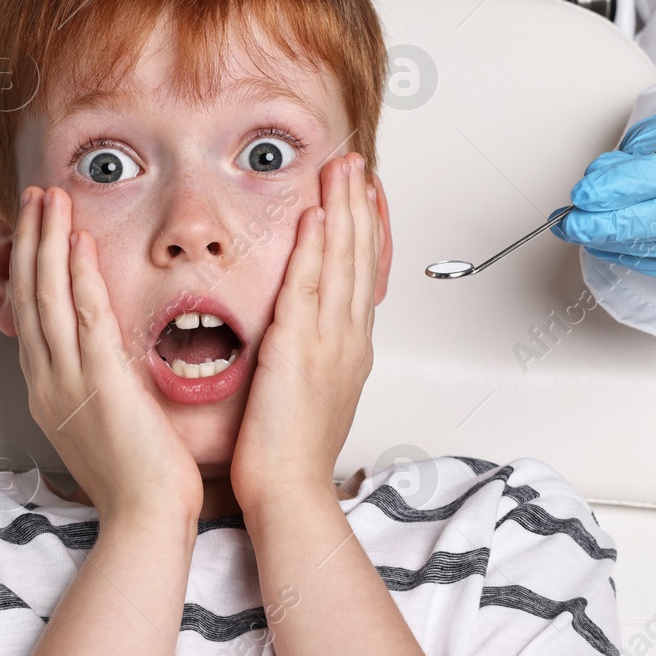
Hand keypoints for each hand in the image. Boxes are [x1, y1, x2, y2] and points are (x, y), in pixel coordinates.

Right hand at [12, 186, 203, 522]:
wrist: (146, 517)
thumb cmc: (138, 481)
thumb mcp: (106, 424)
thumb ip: (98, 387)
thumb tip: (106, 365)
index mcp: (50, 391)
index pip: (31, 314)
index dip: (29, 267)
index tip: (36, 231)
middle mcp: (49, 380)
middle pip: (29, 294)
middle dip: (31, 239)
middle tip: (35, 199)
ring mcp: (68, 379)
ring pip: (47, 295)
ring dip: (48, 241)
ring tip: (50, 200)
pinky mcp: (99, 379)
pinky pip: (83, 314)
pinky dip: (76, 274)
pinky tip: (77, 242)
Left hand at [231, 154, 380, 508]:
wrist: (289, 491)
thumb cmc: (290, 454)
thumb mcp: (310, 393)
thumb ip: (312, 355)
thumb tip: (305, 334)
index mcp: (349, 349)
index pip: (362, 274)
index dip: (366, 229)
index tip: (363, 194)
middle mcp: (347, 339)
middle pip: (360, 257)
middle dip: (360, 205)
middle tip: (356, 164)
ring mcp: (329, 342)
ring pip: (342, 261)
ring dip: (343, 209)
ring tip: (342, 169)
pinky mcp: (300, 349)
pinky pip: (310, 287)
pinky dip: (316, 248)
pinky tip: (318, 216)